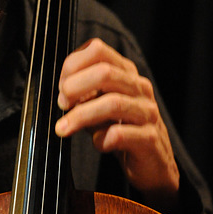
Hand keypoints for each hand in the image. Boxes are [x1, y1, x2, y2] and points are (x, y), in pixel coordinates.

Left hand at [55, 38, 179, 211]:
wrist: (152, 163)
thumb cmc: (120, 129)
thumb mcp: (98, 104)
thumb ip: (83, 93)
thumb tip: (62, 92)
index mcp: (126, 73)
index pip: (98, 50)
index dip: (72, 65)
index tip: (60, 86)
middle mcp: (139, 87)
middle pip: (105, 73)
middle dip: (75, 87)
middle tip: (61, 104)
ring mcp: (147, 112)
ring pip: (113, 103)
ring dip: (81, 115)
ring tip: (63, 128)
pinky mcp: (149, 138)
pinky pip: (121, 134)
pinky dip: (102, 139)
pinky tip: (98, 143)